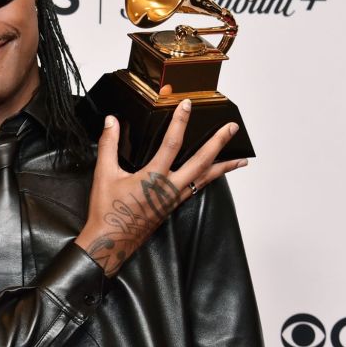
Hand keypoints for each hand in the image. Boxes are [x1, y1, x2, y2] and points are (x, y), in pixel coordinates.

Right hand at [74, 98, 246, 276]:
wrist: (111, 241)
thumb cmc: (107, 210)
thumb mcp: (104, 174)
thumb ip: (108, 145)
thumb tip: (111, 121)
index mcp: (153, 177)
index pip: (172, 143)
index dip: (180, 122)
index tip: (187, 105)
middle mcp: (169, 187)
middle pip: (202, 161)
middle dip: (218, 143)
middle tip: (232, 128)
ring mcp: (174, 198)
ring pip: (205, 178)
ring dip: (224, 167)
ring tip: (241, 159)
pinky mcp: (174, 205)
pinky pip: (197, 188)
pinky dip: (209, 179)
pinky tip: (214, 176)